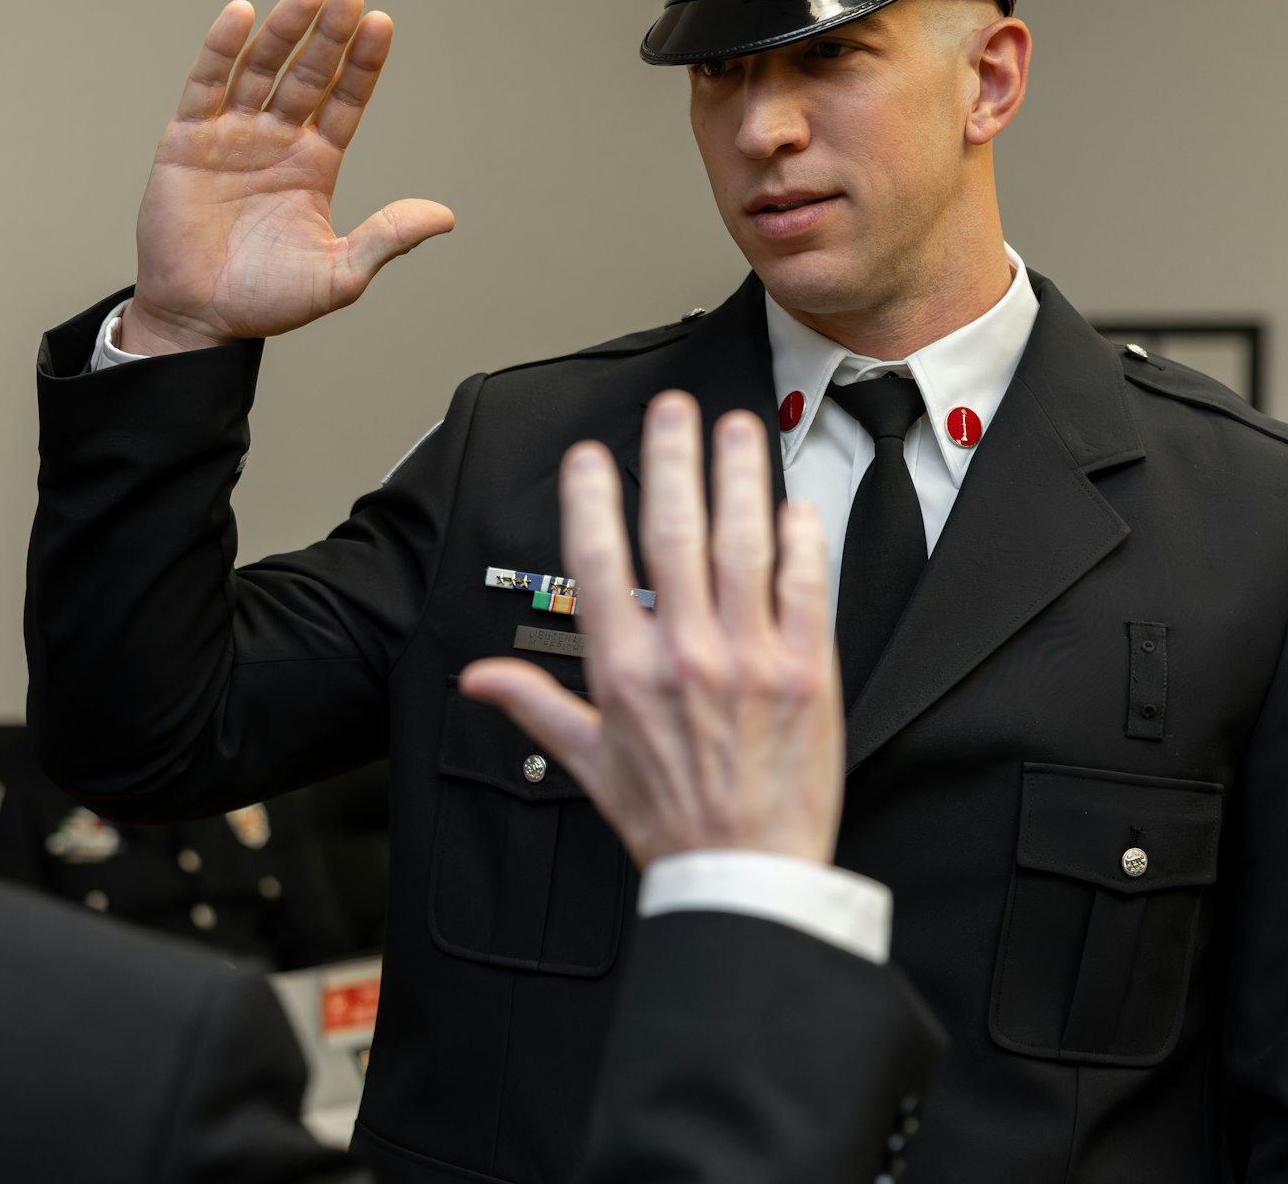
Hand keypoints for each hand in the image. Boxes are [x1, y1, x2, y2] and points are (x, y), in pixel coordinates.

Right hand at [119, 0, 455, 354]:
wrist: (197, 318)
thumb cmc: (265, 301)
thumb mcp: (340, 276)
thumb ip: (386, 238)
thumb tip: (443, 217)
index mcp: (315, 165)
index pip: (345, 100)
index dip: (362, 64)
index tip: (381, 24)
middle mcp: (276, 140)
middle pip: (307, 73)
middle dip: (329, 34)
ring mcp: (231, 135)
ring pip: (261, 69)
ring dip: (283, 31)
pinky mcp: (187, 140)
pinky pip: (206, 85)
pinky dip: (221, 49)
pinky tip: (241, 15)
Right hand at [460, 394, 843, 866]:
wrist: (743, 874)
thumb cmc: (669, 822)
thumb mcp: (588, 762)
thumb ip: (534, 704)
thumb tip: (480, 679)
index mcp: (623, 671)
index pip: (598, 561)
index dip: (592, 498)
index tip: (591, 457)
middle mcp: (683, 653)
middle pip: (673, 531)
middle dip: (671, 459)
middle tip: (672, 413)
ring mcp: (748, 658)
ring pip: (742, 543)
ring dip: (738, 476)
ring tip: (737, 428)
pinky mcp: (806, 670)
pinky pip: (804, 586)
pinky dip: (798, 538)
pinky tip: (792, 502)